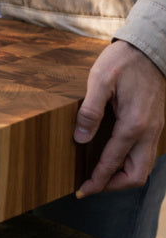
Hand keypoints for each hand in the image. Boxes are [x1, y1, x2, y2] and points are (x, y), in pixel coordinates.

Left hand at [74, 40, 165, 196]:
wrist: (150, 47)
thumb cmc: (123, 62)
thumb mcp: (100, 81)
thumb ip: (90, 111)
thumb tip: (80, 138)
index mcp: (133, 124)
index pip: (113, 163)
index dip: (96, 181)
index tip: (82, 191)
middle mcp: (148, 132)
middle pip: (136, 175)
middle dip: (114, 186)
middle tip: (91, 186)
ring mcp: (155, 129)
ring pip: (144, 167)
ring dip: (123, 176)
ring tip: (100, 176)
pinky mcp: (155, 125)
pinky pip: (146, 154)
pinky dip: (131, 163)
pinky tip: (113, 158)